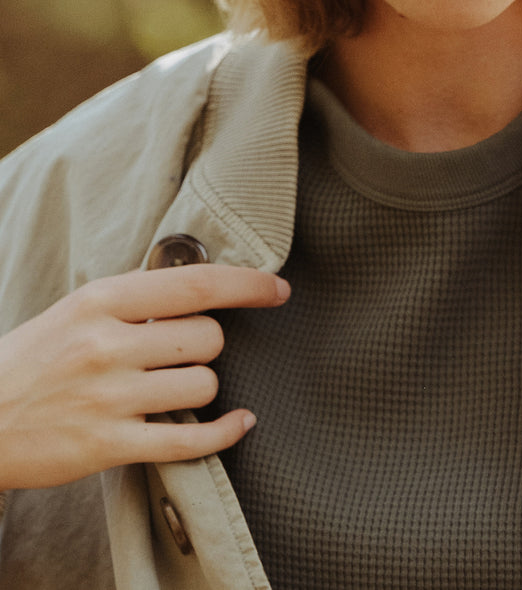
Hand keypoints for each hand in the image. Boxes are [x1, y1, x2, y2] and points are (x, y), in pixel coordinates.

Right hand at [0, 265, 289, 488]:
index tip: (277, 289)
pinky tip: (238, 424)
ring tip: (172, 387)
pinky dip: (226, 433)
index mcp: (103, 301)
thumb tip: (203, 289)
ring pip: (204, 384)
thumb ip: (136, 300)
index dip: (248, 285)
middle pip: (208, 337)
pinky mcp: (109, 446)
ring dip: (202, 386)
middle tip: (183, 351)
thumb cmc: (34, 359)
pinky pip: (190, 440)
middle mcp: (109, 345)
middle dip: (209, 344)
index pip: (196, 285)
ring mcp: (110, 398)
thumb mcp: (79, 310)